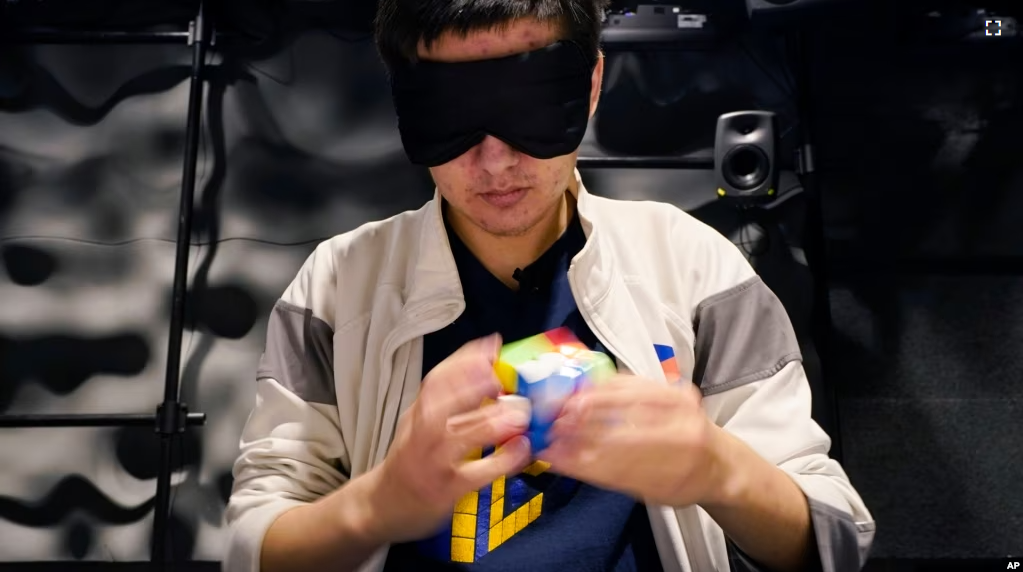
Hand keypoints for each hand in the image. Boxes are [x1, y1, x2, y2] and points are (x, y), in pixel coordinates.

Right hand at [367, 334, 532, 542]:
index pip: (435, 380)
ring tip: (518, 412)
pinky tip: (520, 450)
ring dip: (489, 422)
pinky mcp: (445, 490)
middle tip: (499, 375)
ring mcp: (431, 463)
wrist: (382, 506)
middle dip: (469, 385)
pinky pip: (476, 474)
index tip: (491, 345)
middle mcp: (419, 435)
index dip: (463, 360)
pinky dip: (500, 461)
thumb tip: (484, 370)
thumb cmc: (410, 460)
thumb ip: (446, 401)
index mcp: (417, 414)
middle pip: (439, 404)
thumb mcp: (418, 424)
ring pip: (456, 438)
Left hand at [538, 376, 734, 507]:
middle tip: (553, 423)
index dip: (596, 398)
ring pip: (615, 456)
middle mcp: (681, 429)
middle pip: (623, 426)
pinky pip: (616, 478)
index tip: (568, 399)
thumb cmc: (685, 427)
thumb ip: (630, 389)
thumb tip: (585, 385)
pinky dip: (586, 470)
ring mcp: (674, 462)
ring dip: (577, 451)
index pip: (632, 395)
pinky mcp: (661, 488)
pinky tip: (566, 464)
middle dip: (582, 426)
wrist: (719, 467)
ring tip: (550, 444)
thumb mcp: (667, 398)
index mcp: (679, 401)